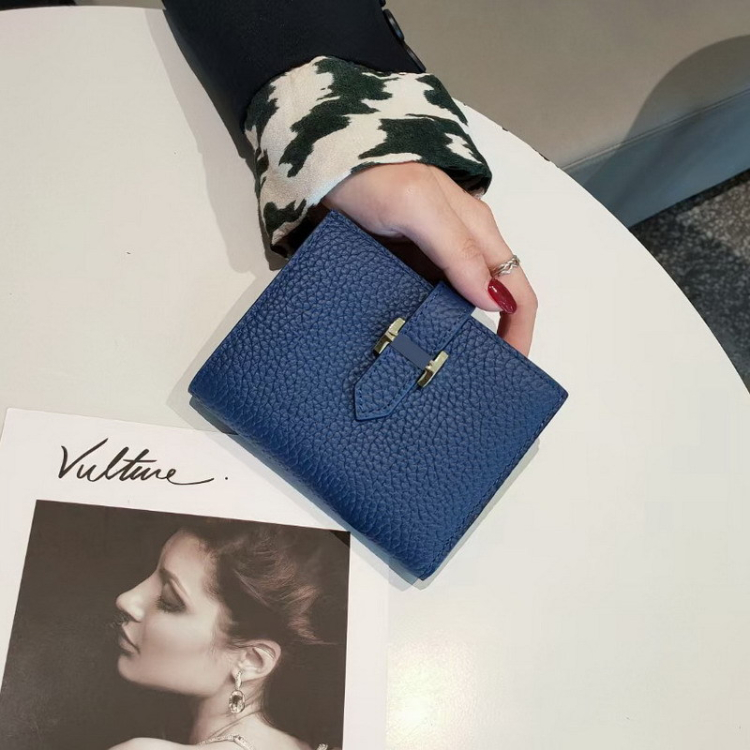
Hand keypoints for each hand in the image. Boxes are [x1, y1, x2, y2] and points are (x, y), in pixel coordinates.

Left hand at [321, 163, 537, 355]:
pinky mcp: (403, 267)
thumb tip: (495, 302)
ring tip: (439, 371)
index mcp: (478, 232)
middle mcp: (461, 249)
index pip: (517, 288)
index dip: (522, 329)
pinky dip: (424, 325)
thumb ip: (457, 250)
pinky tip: (410, 345)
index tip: (512, 368)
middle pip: (491, 302)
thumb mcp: (420, 208)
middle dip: (492, 341)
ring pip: (456, 307)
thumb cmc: (377, 176)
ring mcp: (431, 260)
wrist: (327, 163)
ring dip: (454, 336)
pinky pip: (423, 302)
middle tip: (473, 379)